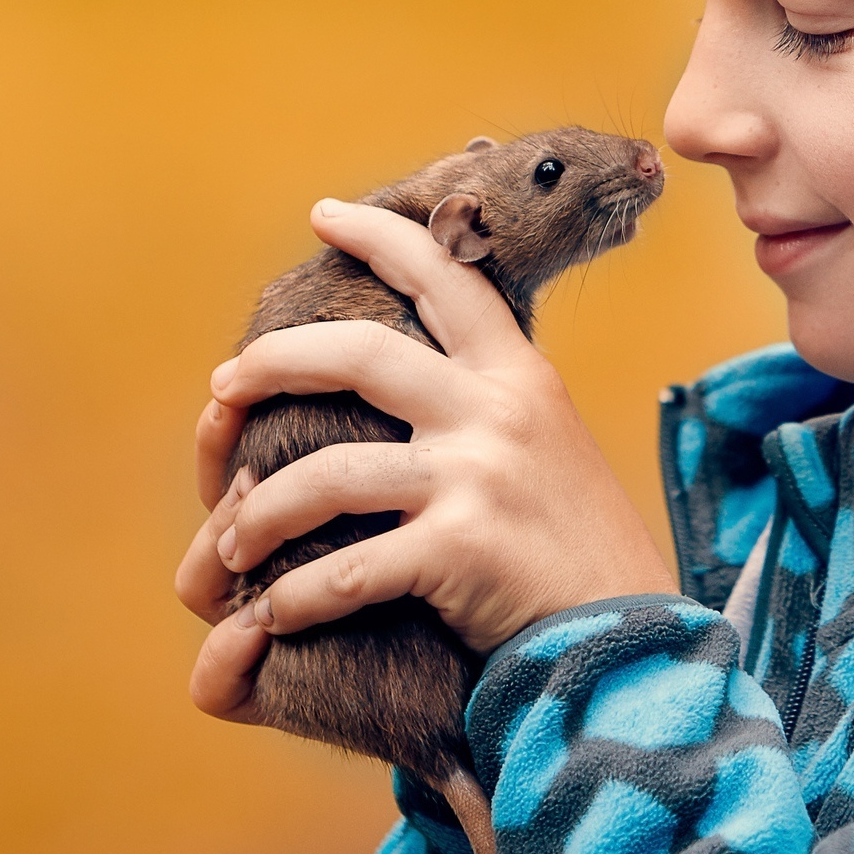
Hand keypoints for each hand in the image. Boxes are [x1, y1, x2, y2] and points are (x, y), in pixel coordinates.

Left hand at [173, 198, 674, 720]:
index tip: (324, 213)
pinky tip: (275, 613)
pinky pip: (346, 568)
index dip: (380, 236)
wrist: (629, 640)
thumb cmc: (577, 552)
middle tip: (224, 382)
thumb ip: (490, 404)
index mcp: (520, 376)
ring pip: (328, 471)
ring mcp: (478, 478)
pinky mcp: (460, 551)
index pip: (446, 276)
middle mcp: (498, 411)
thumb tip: (412, 374)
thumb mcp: (551, 445)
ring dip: (262, 511)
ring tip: (234, 540)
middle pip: (360, 352)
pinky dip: (296, 597)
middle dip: (275, 361)